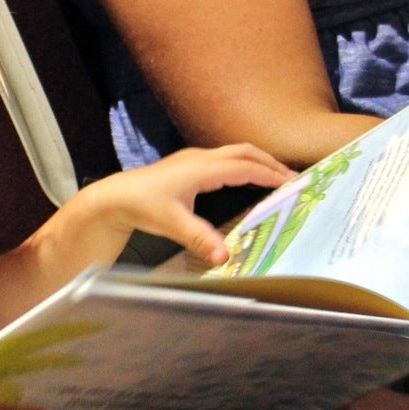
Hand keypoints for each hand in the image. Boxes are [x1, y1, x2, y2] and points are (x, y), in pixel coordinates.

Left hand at [73, 144, 293, 265]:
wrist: (115, 197)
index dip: (270, 175)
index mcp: (202, 169)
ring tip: (277, 176)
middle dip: (270, 163)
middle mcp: (201, 158)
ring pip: (235, 152)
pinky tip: (247, 178)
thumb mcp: (172, 224)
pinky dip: (244, 164)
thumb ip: (200, 239)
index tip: (293, 183)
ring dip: (258, 161)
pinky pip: (225, 158)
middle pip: (245, 152)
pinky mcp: (189, 164)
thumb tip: (224, 257)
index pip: (245, 167)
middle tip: (293, 177)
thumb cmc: (142, 206)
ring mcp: (194, 159)